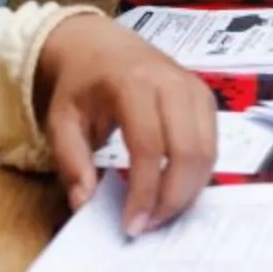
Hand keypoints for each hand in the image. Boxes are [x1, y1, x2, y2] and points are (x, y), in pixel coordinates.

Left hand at [37, 11, 218, 236]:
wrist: (101, 46)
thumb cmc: (81, 85)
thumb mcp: (61, 121)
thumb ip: (72, 162)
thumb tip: (86, 204)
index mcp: (133, 84)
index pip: (148, 147)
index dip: (144, 191)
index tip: (132, 225)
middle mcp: (172, 83)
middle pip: (188, 151)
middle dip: (173, 198)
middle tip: (150, 225)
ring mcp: (194, 88)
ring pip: (207, 150)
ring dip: (189, 190)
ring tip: (161, 213)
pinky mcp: (206, 97)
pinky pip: (212, 143)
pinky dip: (198, 173)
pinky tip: (175, 190)